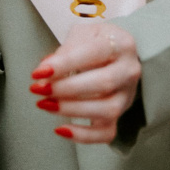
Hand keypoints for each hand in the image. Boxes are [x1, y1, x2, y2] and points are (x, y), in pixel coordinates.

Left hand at [30, 20, 140, 144]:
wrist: (113, 53)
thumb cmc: (94, 42)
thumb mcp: (81, 34)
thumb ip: (65, 51)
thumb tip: (44, 73)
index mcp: (121, 44)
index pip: (95, 52)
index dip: (65, 64)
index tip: (39, 72)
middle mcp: (129, 70)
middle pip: (104, 83)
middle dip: (66, 88)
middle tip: (40, 89)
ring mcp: (127, 95)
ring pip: (107, 110)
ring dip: (71, 110)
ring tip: (46, 104)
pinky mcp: (120, 115)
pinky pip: (106, 133)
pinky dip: (83, 135)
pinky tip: (61, 129)